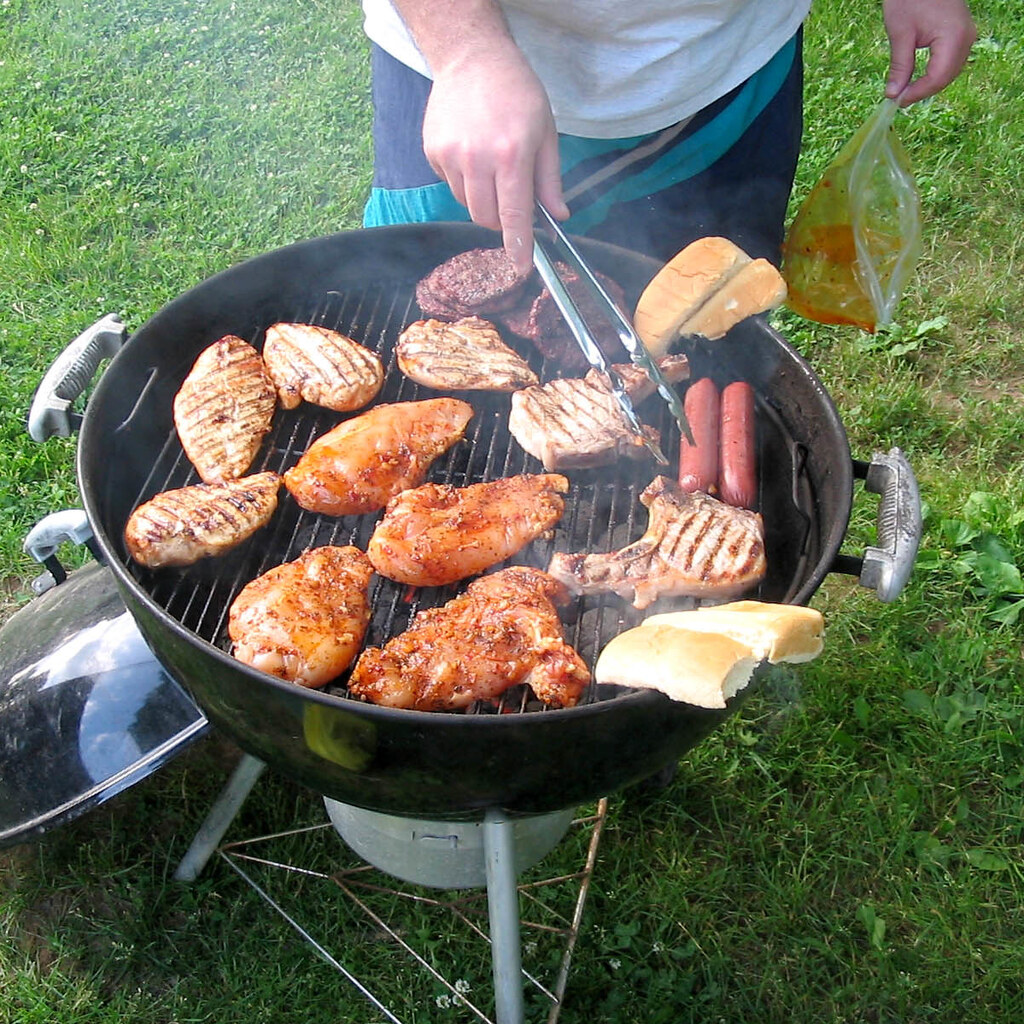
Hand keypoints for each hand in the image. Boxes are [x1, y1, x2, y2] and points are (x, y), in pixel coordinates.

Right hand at [422, 45, 568, 273]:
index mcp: (511, 155)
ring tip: (490, 163)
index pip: (514, 215)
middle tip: (510, 193)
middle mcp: (477, 159)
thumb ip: (550, 180)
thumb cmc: (516, 91)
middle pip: (486, 218)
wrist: (472, 57)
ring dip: (482, 198)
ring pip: (467, 205)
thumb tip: (558, 216)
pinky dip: (464, 180)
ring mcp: (450, 156)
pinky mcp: (433, 152)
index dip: (518, 245)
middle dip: (501, 219)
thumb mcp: (545, 132)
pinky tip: (471, 150)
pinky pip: (451, 185)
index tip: (522, 267)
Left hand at [883, 0, 976, 105]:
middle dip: (923, 91)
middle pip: (946, 78)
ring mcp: (967, 35)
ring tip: (906, 90)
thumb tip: (893, 94)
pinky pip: (951, 62)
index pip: (937, 78)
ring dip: (929, 84)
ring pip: (950, 72)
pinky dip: (936, 73)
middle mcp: (966, 38)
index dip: (917, 93)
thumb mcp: (901, 35)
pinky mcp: (962, 34)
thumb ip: (900, 67)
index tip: (897, 101)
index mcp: (953, 37)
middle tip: (899, 99)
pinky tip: (918, 78)